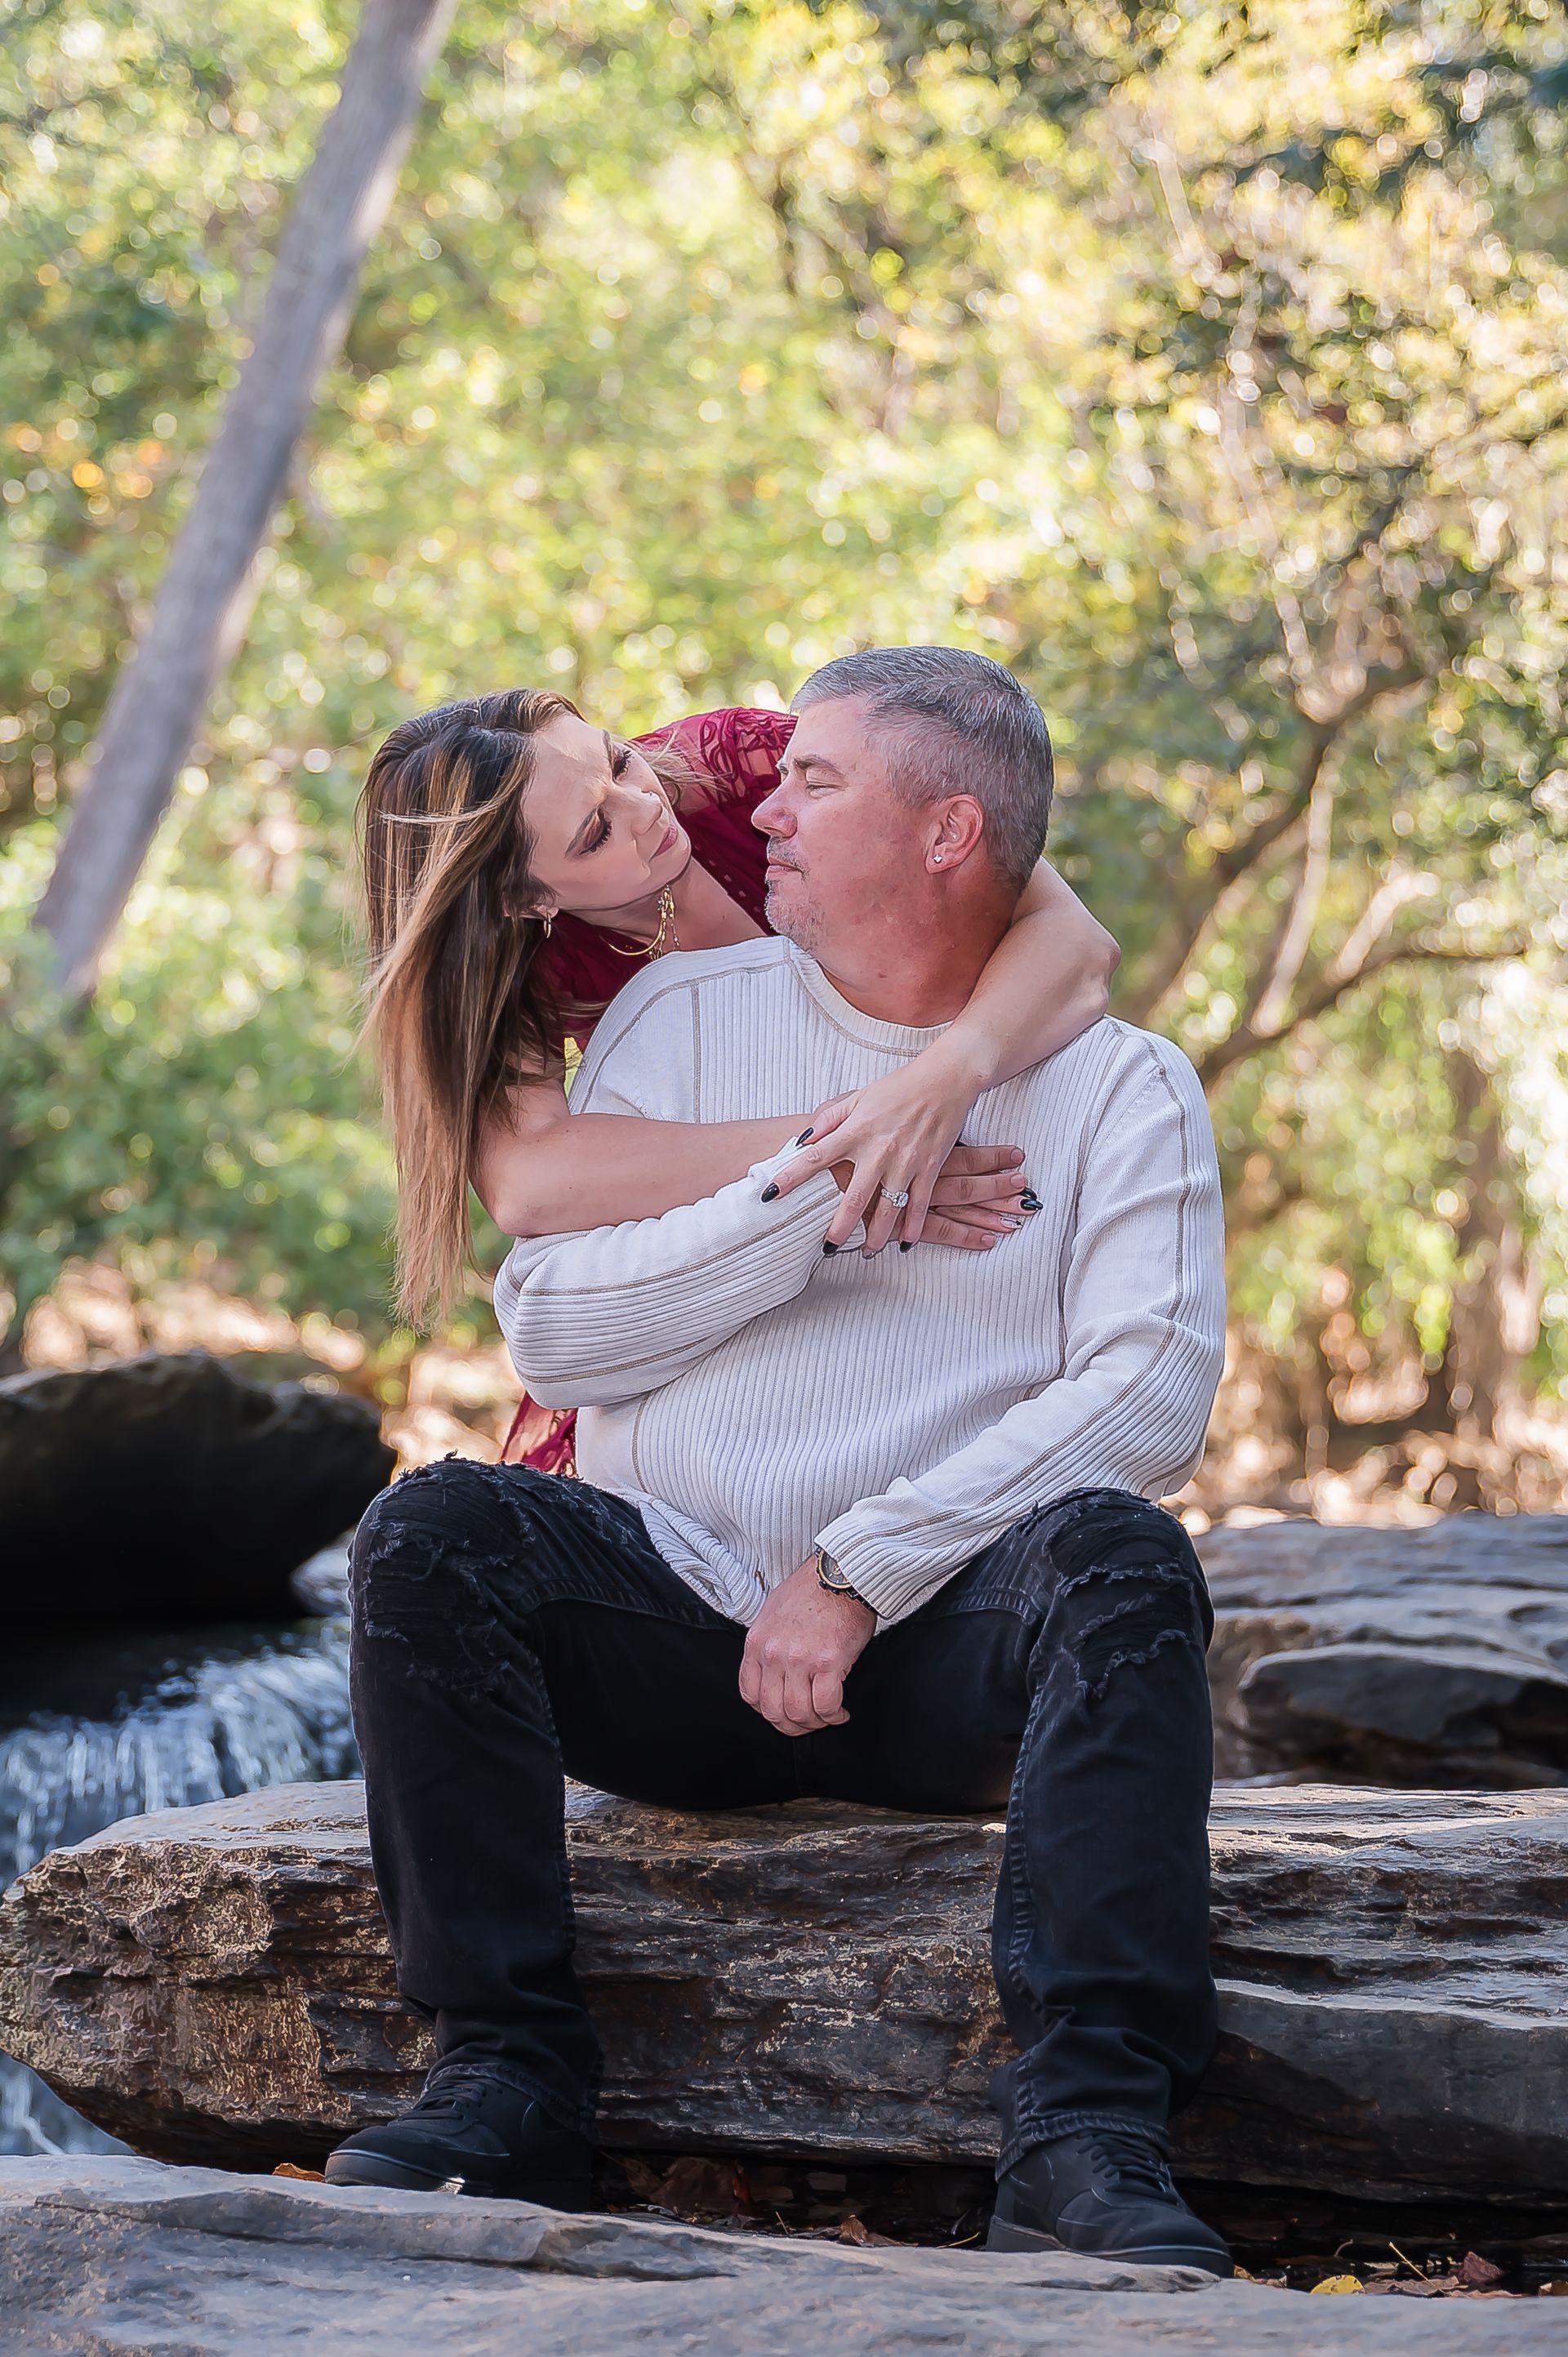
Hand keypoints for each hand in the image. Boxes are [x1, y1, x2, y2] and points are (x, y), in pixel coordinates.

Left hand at [739, 1560, 875, 1734]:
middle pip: (774, 1711)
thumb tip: (774, 1670)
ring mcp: (799, 1660)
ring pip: (799, 1713)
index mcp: (756, 1643)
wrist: (840, 1574)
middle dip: (792, 1726)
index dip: (767, 1711)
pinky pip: (826, 1705)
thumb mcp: (772, 1613)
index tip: (783, 1712)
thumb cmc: (812, 1590)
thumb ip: (769, 1644)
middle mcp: (773, 1654)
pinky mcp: (827, 1662)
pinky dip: (834, 1715)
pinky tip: (841, 1712)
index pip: (750, 1694)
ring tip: (828, 1717)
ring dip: (815, 1723)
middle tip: (808, 1724)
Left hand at [772, 1054, 1030, 1252]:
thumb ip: (828, 1119)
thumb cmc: (898, 1088)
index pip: (815, 1157)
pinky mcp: (930, 1168)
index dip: (790, 1176)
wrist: (945, 1080)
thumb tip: (802, 1141)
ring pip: (888, 1210)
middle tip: (827, 1249)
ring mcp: (906, 1162)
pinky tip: (904, 1244)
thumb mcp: (857, 1097)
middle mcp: (878, 1150)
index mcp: (856, 1131)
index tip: (770, 1195)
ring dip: (876, 1236)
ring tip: (866, 1252)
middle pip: (853, 1199)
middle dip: (839, 1229)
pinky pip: (919, 1205)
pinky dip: (912, 1228)